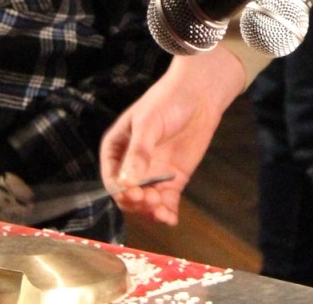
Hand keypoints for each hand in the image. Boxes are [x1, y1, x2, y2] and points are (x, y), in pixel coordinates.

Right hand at [98, 46, 245, 224]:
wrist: (199, 94)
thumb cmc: (167, 100)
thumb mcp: (148, 123)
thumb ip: (138, 152)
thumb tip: (126, 182)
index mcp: (116, 149)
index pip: (112, 179)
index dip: (120, 191)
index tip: (134, 194)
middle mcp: (131, 166)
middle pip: (127, 196)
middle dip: (137, 203)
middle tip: (152, 201)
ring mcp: (152, 175)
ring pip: (145, 203)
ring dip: (151, 211)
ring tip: (163, 210)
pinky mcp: (172, 180)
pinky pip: (166, 202)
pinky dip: (167, 213)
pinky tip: (171, 219)